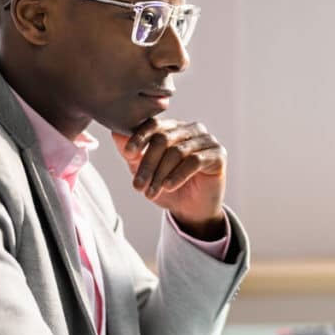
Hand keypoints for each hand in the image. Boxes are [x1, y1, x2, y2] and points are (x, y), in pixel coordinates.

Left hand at [112, 119, 226, 238]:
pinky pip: (194, 161)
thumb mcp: (144, 169)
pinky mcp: (218, 155)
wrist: (191, 210)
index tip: (127, 154)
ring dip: (160, 174)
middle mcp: (191, 130)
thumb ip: (131, 151)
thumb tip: (115, 132)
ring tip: (151, 192)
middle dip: (147, 164)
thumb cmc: (168, 187)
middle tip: (138, 186)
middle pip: (164, 139)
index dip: (139, 137)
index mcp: (173, 128)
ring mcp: (207, 141)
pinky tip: (168, 187)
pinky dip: (178, 175)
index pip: (154, 124)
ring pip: (177, 151)